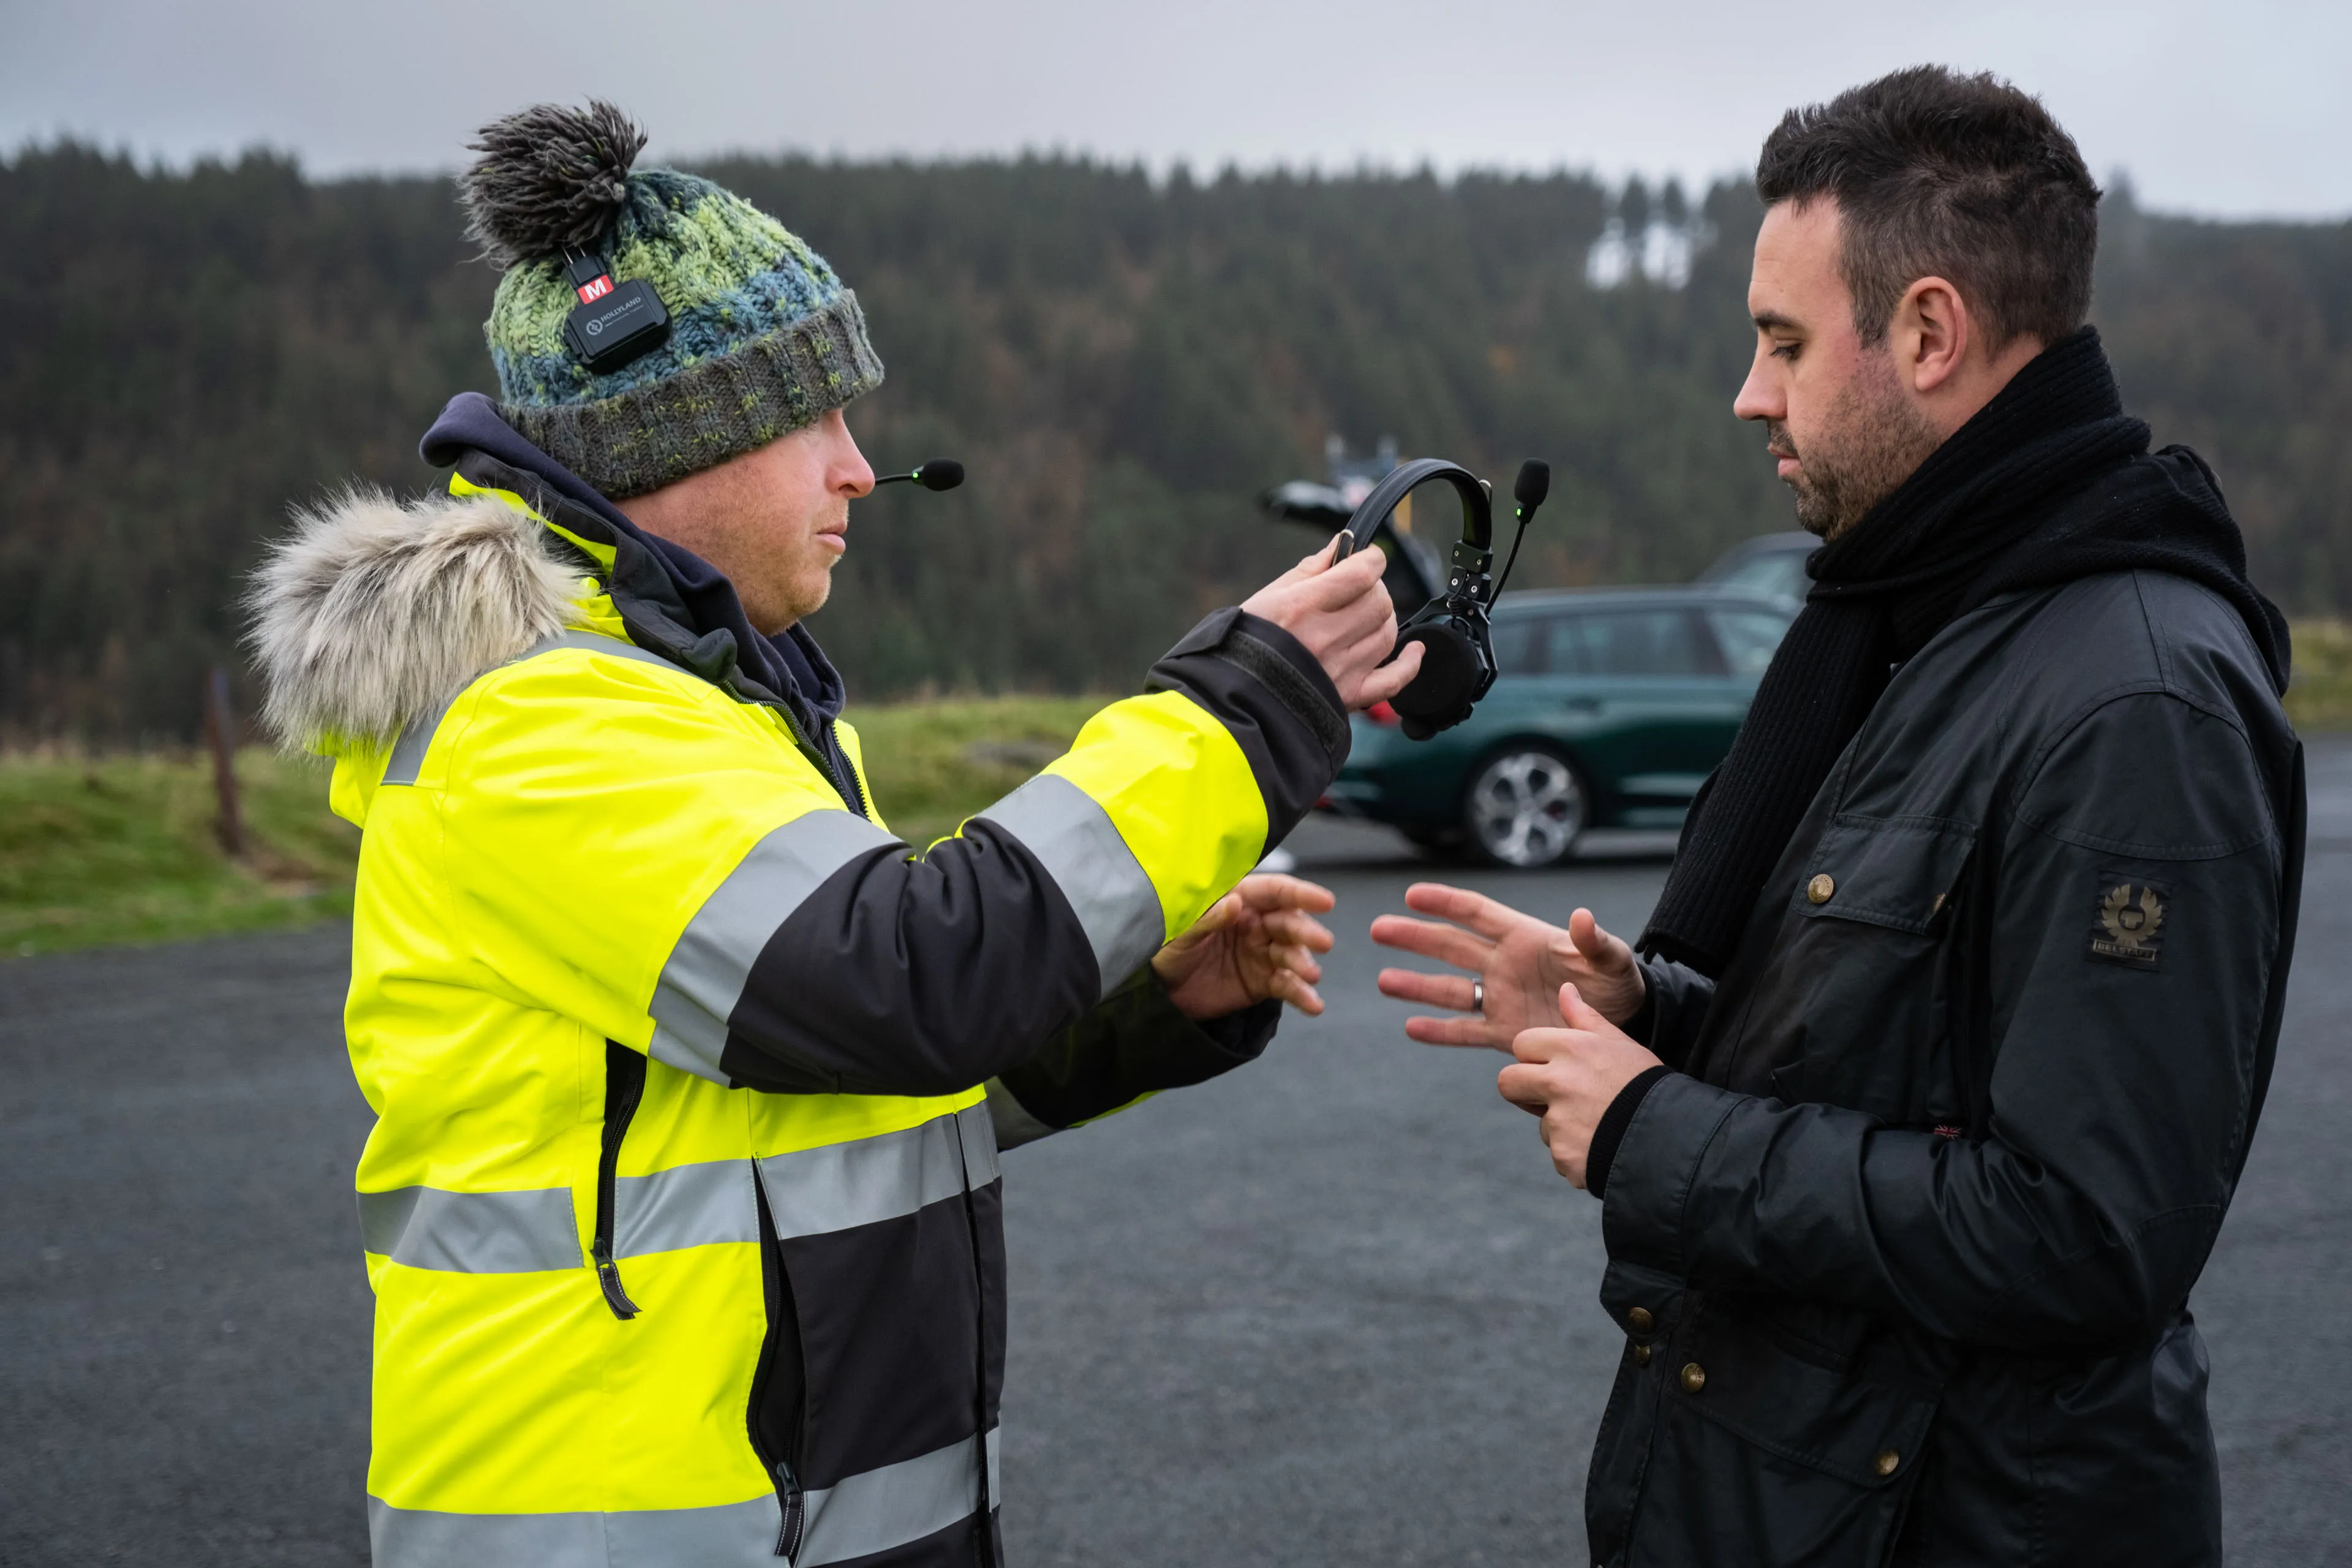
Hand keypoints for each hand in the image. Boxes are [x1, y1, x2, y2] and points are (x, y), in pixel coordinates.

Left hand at [1152, 873, 1336, 1019]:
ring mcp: (1262, 954)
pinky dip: (1302, 995)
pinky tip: (1314, 1005)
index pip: (1274, 891)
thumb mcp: (1180, 934)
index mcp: (1238, 901)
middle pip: (1289, 923)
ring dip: (1305, 963)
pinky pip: (1287, 985)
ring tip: (1311, 976)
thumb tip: (1235, 903)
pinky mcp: (1263, 982)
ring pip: (1292, 954)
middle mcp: (1256, 924)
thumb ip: (1206, 919)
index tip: (1325, 901)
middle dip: (1307, 931)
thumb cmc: (1167, 951)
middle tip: (1323, 943)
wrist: (1162, 993)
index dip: (1301, 893)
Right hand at [1240, 539, 1424, 710]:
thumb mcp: (1271, 594)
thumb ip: (1312, 568)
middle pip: (1379, 602)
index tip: (1367, 559)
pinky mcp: (1349, 696)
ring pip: (1387, 633)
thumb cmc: (1248, 642)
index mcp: (1304, 606)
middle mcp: (1326, 637)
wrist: (1236, 694)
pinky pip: (1394, 680)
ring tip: (1365, 616)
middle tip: (1358, 591)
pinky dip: (1411, 663)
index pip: (1362, 573)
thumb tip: (1343, 544)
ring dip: (1383, 618)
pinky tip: (1415, 649)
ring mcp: (1341, 669)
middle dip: (1374, 589)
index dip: (1371, 560)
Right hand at [1371, 883, 1645, 1051]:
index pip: (1477, 914)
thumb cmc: (1618, 982)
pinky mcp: (1505, 1032)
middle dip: (1414, 937)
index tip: (1411, 895)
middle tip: (1378, 929)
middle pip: (1450, 946)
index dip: (1445, 903)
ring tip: (1383, 981)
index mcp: (1524, 938)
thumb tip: (1581, 917)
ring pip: (1449, 989)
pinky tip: (1411, 1027)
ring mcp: (1501, 998)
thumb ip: (1594, 941)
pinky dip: (1439, 1031)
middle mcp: (1504, 965)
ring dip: (1416, 985)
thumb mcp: (1612, 960)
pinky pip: (1465, 1031)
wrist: (1624, 1022)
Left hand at [1498, 984, 1663, 1187]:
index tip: (1554, 1066)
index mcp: (1571, 1049)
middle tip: (1558, 1097)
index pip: (1521, 1044)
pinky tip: (1602, 1146)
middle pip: (1508, 1082)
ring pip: (1539, 1121)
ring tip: (1599, 1124)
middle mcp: (1558, 1082)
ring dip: (1560, 1126)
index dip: (1535, 1056)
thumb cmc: (1647, 1085)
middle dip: (1525, 1090)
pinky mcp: (1563, 1154)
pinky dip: (1575, 1153)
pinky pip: (1558, 1152)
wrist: (1674, 1137)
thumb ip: (1585, 1018)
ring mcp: (1559, 1122)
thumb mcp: (1620, 1044)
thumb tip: (1564, 989)